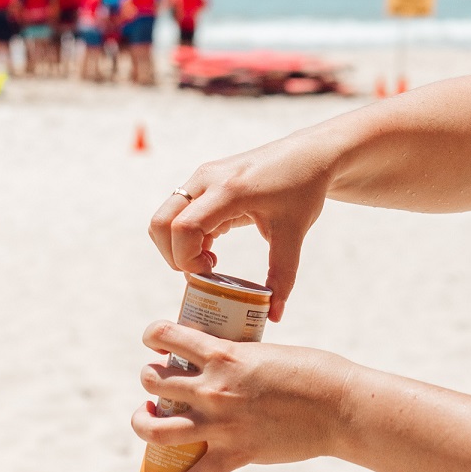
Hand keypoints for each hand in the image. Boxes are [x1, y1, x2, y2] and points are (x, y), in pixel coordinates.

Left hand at [132, 320, 348, 471]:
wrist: (337, 406)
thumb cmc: (311, 372)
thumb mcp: (266, 353)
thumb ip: (240, 358)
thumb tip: (224, 361)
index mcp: (224, 353)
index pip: (168, 335)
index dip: (152, 334)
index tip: (153, 340)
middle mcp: (214, 388)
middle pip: (155, 381)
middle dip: (148, 378)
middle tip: (157, 382)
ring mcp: (220, 425)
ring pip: (155, 428)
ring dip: (142, 422)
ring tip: (148, 418)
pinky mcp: (233, 456)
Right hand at [149, 136, 333, 320]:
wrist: (308, 154)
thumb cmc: (303, 188)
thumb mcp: (293, 233)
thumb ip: (282, 275)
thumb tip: (274, 316)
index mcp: (230, 190)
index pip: (184, 227)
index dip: (188, 260)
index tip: (212, 274)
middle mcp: (207, 179)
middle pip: (162, 222)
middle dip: (173, 256)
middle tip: (202, 273)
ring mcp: (203, 177)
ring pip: (165, 217)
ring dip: (177, 246)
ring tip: (210, 261)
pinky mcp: (204, 181)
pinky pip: (178, 212)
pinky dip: (186, 236)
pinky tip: (213, 249)